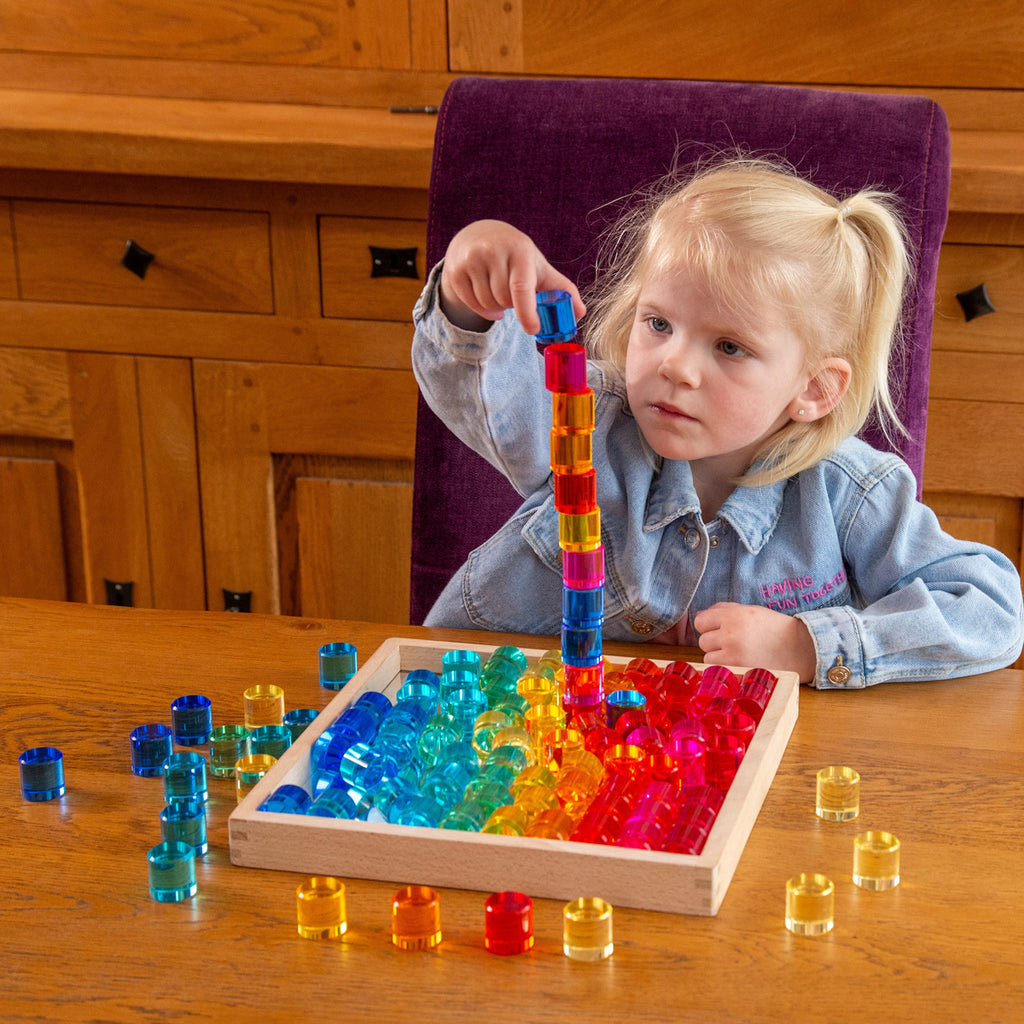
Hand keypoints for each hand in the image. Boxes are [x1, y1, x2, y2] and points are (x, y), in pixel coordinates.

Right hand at [438, 220, 585, 333]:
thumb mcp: (538, 267)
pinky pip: (472, 304)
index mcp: (519, 250)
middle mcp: (493, 251)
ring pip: (488, 304)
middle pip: (504, 301)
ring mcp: (471, 260)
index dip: (527, 312)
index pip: (521, 287)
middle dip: (512, 305)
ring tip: (499, 291)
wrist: (478, 236)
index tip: (533, 330)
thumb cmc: (515, 256)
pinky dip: (482, 308)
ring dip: (497, 307)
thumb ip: (560, 289)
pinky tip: (485, 295)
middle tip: (512, 294)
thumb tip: (581, 312)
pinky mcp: (455, 271)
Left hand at [693, 602, 816, 682]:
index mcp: (734, 615)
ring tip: (738, 653)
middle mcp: (731, 633)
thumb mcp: (750, 610)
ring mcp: (734, 653)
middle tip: (732, 642)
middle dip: (714, 641)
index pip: (700, 621)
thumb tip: (701, 615)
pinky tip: (740, 662)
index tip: (718, 629)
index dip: (707, 625)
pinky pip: (717, 669)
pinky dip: (725, 666)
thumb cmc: (773, 627)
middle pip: (703, 640)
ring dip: (718, 656)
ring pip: (707, 656)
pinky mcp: (738, 669)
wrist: (799, 648)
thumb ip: (723, 609)